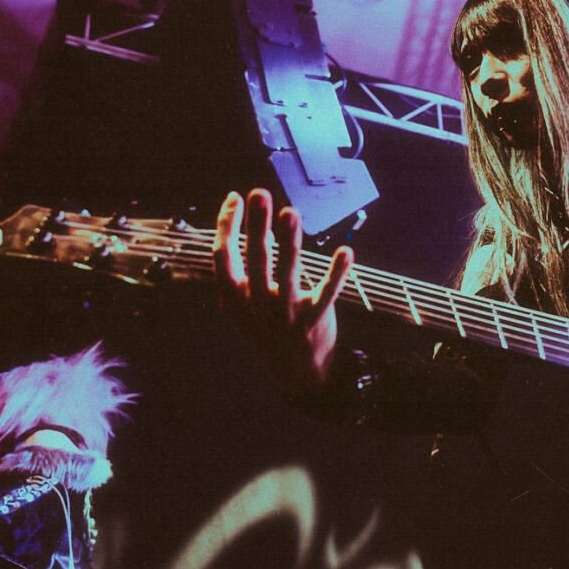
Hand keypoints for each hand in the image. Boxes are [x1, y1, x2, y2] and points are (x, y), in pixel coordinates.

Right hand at [213, 189, 353, 389]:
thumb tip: (231, 223)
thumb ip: (236, 273)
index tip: (235, 198)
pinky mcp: (315, 319)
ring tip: (291, 212)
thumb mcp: (240, 308)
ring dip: (289, 242)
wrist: (295, 375)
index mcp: (234, 300)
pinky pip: (327, 293)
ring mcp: (287, 313)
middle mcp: (257, 305)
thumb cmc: (266, 329)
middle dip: (256, 225)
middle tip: (259, 193)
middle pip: (255, 259)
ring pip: (288, 272)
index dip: (226, 226)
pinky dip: (337, 273)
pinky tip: (345, 252)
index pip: (223, 257)